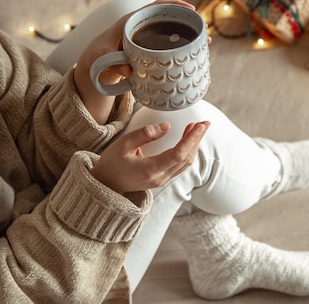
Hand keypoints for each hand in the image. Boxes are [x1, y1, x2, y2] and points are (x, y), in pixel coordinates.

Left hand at [73, 0, 196, 123]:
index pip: (155, 6)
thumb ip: (114, 64)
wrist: (94, 66)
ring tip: (205, 42)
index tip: (191, 8)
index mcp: (130, 22)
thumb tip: (130, 70)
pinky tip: (193, 55)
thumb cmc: (97, 58)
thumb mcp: (103, 61)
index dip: (174, 5)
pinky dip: (181, 48)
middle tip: (204, 29)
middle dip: (188, 22)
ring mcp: (147, 39)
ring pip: (171, 33)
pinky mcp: (150, 51)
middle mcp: (141, 27)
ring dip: (188, 36)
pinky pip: (168, 46)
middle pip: (168, 19)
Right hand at [90, 121, 209, 194]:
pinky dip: (187, 151)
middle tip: (204, 123)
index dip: (191, 139)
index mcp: (150, 169)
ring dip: (193, 145)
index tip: (200, 125)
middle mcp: (160, 177)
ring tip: (197, 127)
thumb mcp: (123, 144)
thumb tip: (167, 126)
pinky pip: (180, 165)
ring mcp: (162, 180)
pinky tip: (187, 139)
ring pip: (185, 163)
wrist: (104, 185)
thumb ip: (145, 134)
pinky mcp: (162, 179)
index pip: (178, 154)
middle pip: (186, 158)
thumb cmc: (111, 163)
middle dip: (197, 139)